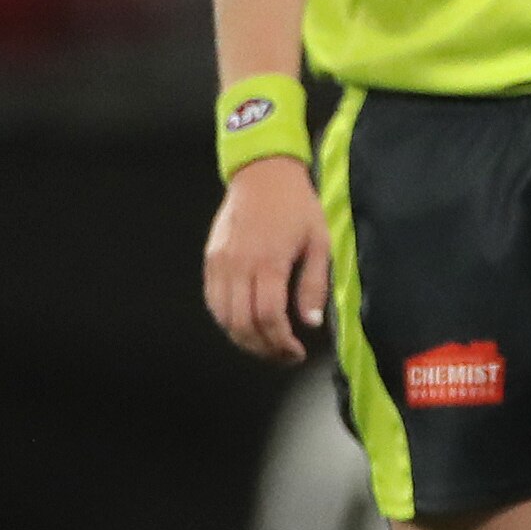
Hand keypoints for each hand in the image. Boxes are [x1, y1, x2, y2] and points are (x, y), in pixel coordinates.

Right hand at [203, 156, 331, 361]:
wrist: (262, 174)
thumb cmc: (297, 206)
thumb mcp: (319, 242)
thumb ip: (314, 285)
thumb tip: (310, 322)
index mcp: (268, 262)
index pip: (268, 317)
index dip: (281, 342)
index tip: (296, 352)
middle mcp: (239, 265)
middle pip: (243, 324)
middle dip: (263, 348)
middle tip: (282, 355)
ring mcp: (220, 263)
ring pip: (224, 317)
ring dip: (244, 339)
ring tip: (265, 344)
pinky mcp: (211, 260)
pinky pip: (213, 301)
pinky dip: (227, 321)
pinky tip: (246, 324)